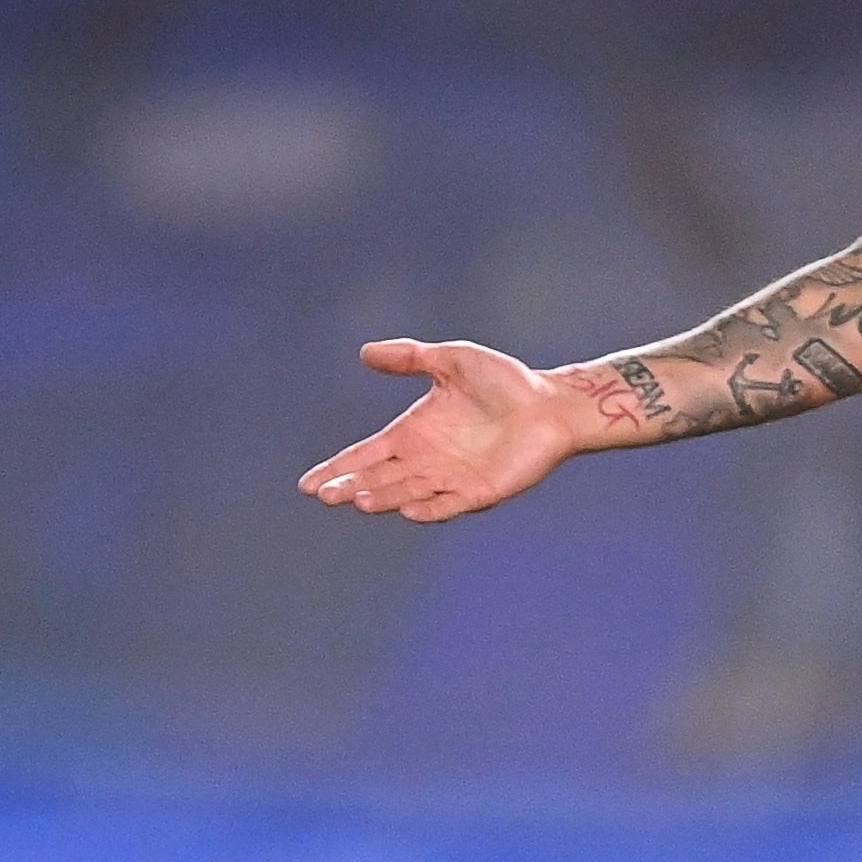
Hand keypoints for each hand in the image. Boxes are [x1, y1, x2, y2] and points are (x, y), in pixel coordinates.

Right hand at [299, 338, 591, 523]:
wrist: (551, 403)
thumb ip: (410, 358)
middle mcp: (426, 461)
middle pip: (379, 478)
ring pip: (407, 492)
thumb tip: (365, 352)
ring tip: (359, 499)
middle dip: (351, 487)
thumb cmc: (505, 381)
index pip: (366, 455)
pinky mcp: (479, 492)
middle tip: (326, 495)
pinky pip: (449, 504)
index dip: (338, 468)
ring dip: (384, 497)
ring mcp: (451, 479)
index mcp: (413, 433)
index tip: (309, 484)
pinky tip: (408, 510)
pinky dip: (429, 509)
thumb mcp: (452, 360)